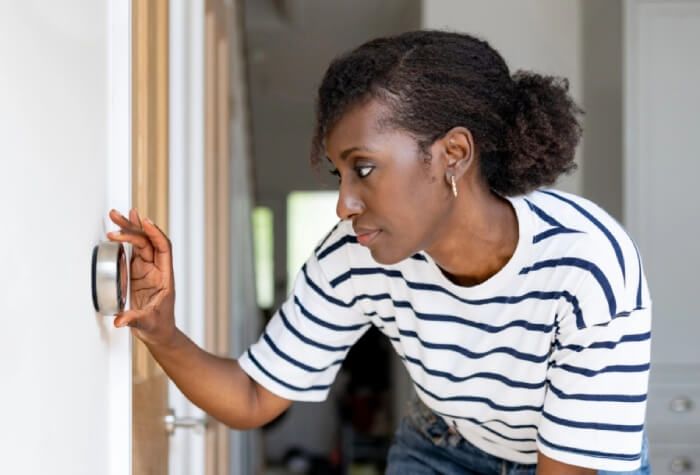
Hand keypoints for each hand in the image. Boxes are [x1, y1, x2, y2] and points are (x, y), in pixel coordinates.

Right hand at [106, 208, 176, 347]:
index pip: (163, 248)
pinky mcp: (137, 273)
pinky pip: (133, 251)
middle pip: (149, 241)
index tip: (144, 222)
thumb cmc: (158, 326)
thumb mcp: (147, 323)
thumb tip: (120, 320)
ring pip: (140, 243)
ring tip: (116, 215)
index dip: (154, 233)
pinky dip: (125, 240)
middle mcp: (157, 269)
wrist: (159, 332)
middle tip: (119, 215)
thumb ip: (134, 320)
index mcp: (165, 276)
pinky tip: (119, 230)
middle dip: (135, 226)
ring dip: (129, 229)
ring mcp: (147, 270)